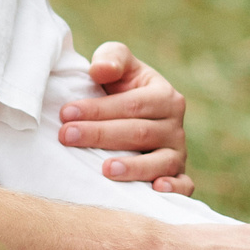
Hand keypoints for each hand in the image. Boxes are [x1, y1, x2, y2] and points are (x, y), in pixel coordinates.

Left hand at [61, 41, 191, 193]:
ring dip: (134, 167)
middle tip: (67, 136)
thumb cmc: (120, 88)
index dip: (98, 109)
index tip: (65, 114)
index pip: (131, 104)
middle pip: (139, 132)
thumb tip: (100, 69)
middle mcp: (175, 126)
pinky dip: (174, 189)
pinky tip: (155, 190)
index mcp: (164, 96)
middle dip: (100, 134)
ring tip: (106, 169)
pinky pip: (184, 184)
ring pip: (160, 161)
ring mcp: (178, 153)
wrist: (134, 116)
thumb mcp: (118, 66)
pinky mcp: (179, 175)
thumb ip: (111, 58)